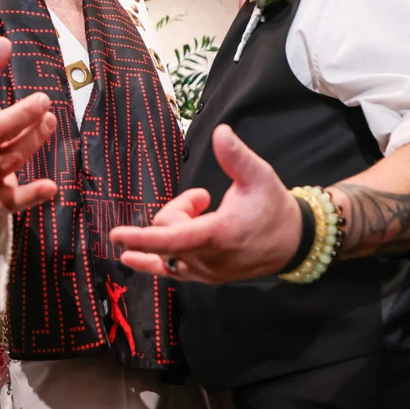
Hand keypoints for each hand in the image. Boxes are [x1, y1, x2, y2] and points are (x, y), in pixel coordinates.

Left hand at [109, 124, 301, 283]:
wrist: (293, 242)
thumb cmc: (273, 207)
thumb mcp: (259, 176)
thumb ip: (236, 156)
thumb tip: (220, 132)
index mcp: (218, 235)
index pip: (172, 239)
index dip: (142, 237)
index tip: (116, 234)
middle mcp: (207, 260)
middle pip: (166, 233)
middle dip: (177, 210)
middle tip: (203, 197)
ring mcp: (204, 272)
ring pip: (167, 248)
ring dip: (174, 227)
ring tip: (201, 212)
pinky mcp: (204, 277)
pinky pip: (169, 270)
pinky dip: (149, 261)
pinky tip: (128, 259)